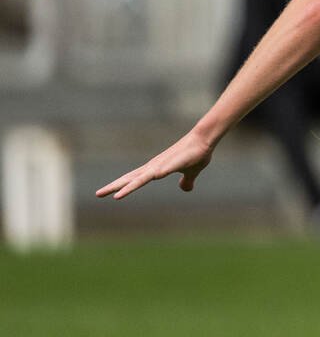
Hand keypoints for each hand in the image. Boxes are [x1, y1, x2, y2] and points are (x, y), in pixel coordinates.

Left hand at [96, 130, 216, 199]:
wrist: (204, 139)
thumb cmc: (196, 154)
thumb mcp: (191, 172)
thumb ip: (186, 181)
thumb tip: (185, 188)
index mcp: (155, 169)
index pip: (133, 179)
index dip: (119, 186)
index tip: (105, 193)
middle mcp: (154, 167)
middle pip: (130, 178)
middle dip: (114, 187)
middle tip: (98, 194)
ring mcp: (163, 165)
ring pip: (142, 178)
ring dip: (129, 187)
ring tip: (116, 196)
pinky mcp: (174, 163)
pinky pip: (162, 171)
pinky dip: (154, 176)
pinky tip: (149, 181)